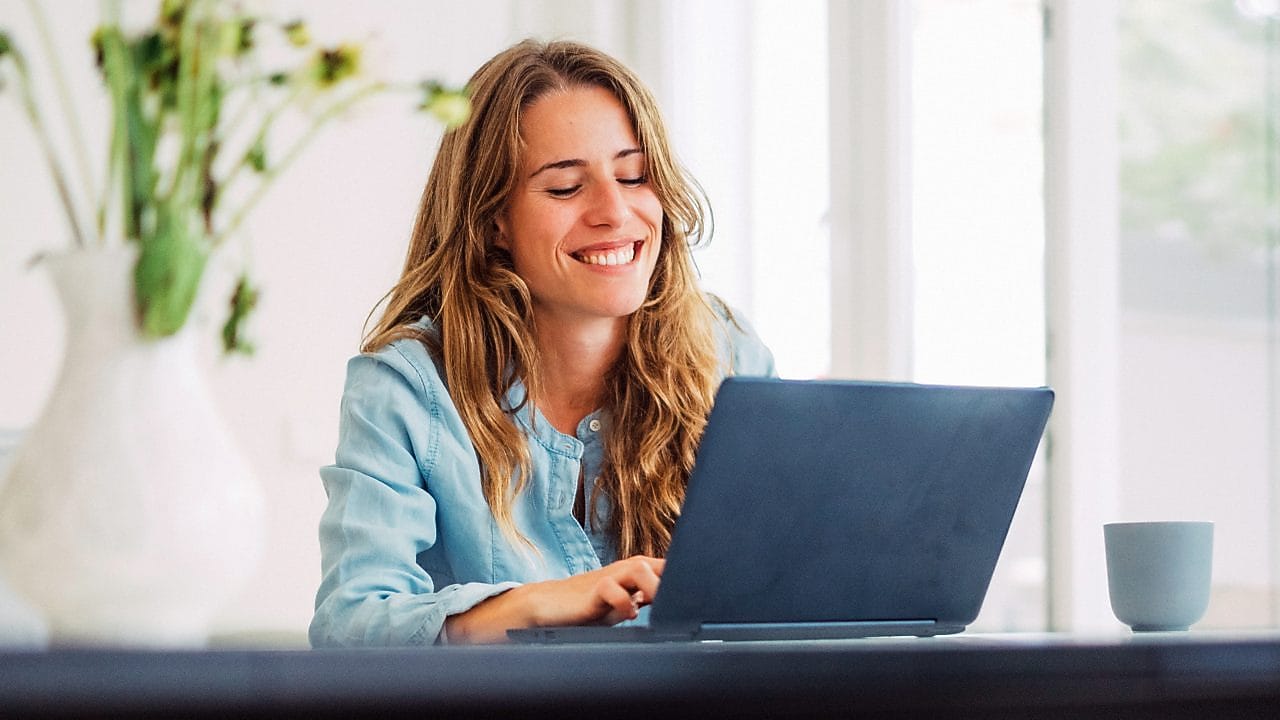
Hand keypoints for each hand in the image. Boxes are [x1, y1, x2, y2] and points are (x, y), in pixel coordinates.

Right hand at [444, 555, 663, 643]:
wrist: (544, 606)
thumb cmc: (585, 606)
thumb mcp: (619, 604)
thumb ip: (642, 599)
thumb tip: (671, 603)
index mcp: (631, 574)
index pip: (664, 567)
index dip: (680, 576)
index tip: (693, 591)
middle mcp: (621, 572)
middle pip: (655, 563)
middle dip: (671, 577)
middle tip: (677, 599)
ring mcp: (606, 579)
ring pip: (638, 567)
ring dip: (651, 585)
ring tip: (654, 603)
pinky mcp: (590, 592)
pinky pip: (611, 589)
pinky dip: (624, 601)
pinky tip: (629, 612)